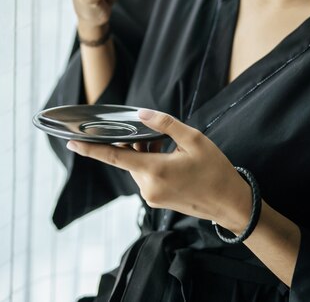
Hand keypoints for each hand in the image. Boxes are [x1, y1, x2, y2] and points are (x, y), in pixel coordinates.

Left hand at [66, 110, 251, 231]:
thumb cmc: (215, 170)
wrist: (229, 203)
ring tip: (173, 149)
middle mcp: (148, 187)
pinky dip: (153, 164)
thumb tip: (142, 114)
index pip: (115, 157)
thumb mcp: (194, 139)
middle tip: (162, 137)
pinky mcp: (157, 200)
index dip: (91, 149)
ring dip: (148, 154)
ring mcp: (151, 196)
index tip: (71, 143)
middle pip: (130, 158)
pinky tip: (172, 159)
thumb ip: (165, 125)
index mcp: (155, 171)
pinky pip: (146, 176)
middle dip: (138, 143)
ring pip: (138, 167)